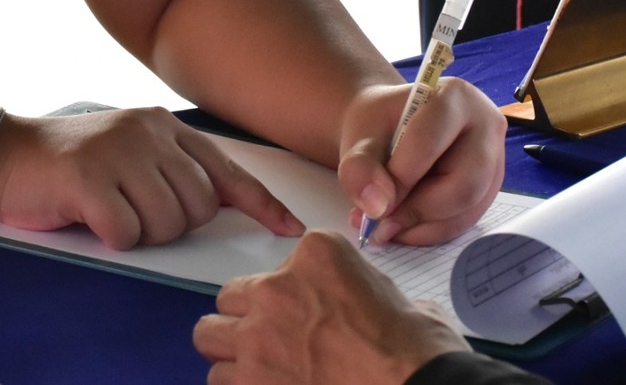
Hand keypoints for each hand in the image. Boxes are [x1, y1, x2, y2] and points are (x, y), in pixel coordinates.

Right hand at [0, 107, 303, 248]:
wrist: (3, 156)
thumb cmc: (70, 165)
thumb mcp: (130, 153)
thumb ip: (173, 169)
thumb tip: (224, 204)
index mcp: (164, 125)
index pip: (227, 169)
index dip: (261, 203)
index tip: (289, 228)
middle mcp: (148, 131)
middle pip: (199, 207)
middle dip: (173, 226)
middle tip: (133, 213)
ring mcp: (119, 150)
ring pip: (167, 223)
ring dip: (141, 234)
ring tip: (110, 213)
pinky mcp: (90, 177)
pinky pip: (127, 232)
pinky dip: (111, 237)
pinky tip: (90, 217)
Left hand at [193, 229, 469, 383]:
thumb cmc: (415, 349)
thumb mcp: (388, 290)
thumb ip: (351, 282)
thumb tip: (348, 299)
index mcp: (316, 254)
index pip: (276, 265)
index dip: (288, 293)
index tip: (304, 310)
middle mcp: (277, 289)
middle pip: (229, 298)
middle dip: (246, 318)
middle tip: (271, 338)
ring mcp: (258, 337)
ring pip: (210, 337)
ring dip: (234, 353)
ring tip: (263, 367)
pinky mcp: (251, 381)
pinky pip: (219, 379)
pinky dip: (238, 383)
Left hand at [337, 80, 505, 244]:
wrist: (391, 128)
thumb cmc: (379, 125)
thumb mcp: (359, 136)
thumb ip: (360, 167)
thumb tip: (377, 206)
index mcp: (455, 97)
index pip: (431, 143)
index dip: (400, 179)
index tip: (372, 203)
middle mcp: (487, 126)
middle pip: (463, 184)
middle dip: (416, 211)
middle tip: (378, 225)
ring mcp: (495, 160)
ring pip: (467, 209)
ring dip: (422, 227)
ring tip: (385, 228)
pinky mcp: (491, 189)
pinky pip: (467, 221)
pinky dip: (431, 232)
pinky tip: (403, 228)